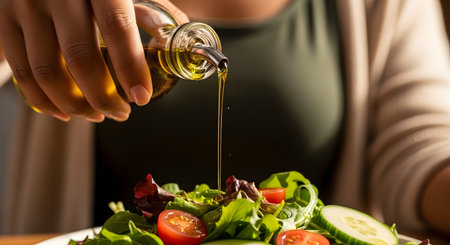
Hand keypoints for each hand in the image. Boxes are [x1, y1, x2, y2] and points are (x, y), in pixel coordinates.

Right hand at [0, 0, 187, 121]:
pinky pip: (20, 71)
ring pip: (46, 71)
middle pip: (80, 57)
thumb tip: (167, 44)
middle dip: (103, 96)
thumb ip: (147, 12)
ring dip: (74, 105)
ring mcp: (25, 6)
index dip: (131, 68)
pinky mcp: (4, 21)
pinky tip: (63, 111)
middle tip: (121, 113)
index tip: (142, 97)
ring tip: (96, 114)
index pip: (117, 28)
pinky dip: (42, 100)